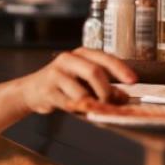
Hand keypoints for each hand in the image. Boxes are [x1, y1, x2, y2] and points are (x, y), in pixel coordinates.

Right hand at [20, 48, 136, 113]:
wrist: (31, 90)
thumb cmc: (62, 84)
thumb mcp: (84, 81)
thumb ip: (104, 86)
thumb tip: (123, 98)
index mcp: (80, 54)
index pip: (104, 58)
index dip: (121, 69)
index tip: (133, 81)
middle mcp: (67, 59)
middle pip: (94, 72)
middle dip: (106, 91)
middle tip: (110, 103)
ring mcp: (55, 74)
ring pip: (81, 92)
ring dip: (91, 104)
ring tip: (92, 108)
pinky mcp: (47, 90)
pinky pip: (69, 103)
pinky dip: (78, 109)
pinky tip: (78, 110)